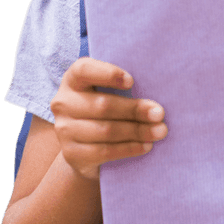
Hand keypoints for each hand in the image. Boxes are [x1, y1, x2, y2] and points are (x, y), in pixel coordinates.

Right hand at [50, 57, 167, 180]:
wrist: (86, 150)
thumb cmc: (105, 113)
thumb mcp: (107, 94)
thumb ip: (123, 90)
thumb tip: (155, 101)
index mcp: (73, 81)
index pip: (84, 70)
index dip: (108, 74)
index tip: (132, 81)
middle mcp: (63, 103)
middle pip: (102, 105)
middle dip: (135, 110)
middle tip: (160, 114)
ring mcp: (64, 130)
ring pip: (106, 130)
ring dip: (137, 131)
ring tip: (160, 132)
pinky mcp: (71, 153)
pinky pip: (104, 151)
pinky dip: (129, 148)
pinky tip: (146, 146)